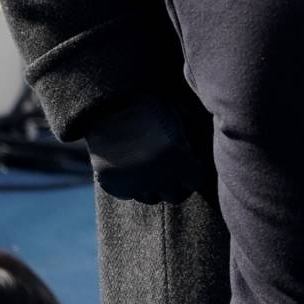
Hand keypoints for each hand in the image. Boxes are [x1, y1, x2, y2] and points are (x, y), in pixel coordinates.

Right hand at [84, 96, 204, 203]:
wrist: (107, 105)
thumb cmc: (148, 107)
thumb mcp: (177, 115)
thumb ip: (190, 136)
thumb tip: (197, 152)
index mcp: (178, 157)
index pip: (194, 182)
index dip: (193, 174)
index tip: (190, 166)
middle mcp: (158, 176)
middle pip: (175, 196)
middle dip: (177, 185)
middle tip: (173, 172)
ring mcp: (134, 183)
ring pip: (151, 198)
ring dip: (155, 188)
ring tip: (151, 169)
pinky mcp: (113, 186)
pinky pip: (129, 194)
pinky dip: (133, 186)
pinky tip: (132, 169)